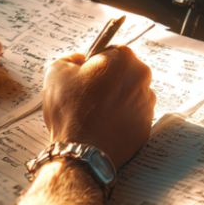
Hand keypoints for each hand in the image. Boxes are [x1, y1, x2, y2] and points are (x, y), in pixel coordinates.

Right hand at [41, 47, 155, 168]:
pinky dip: (120, 118)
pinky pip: (132, 116)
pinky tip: (103, 125)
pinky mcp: (146, 126)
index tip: (86, 76)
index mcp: (124, 60)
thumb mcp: (56, 72)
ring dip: (115, 100)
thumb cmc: (70, 111)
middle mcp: (142, 78)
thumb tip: (79, 60)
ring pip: (129, 94)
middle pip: (123, 73)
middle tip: (87, 96)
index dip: (95, 63)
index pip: (111, 52)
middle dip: (108, 81)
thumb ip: (70, 58)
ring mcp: (147, 104)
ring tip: (94, 113)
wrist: (81, 152)